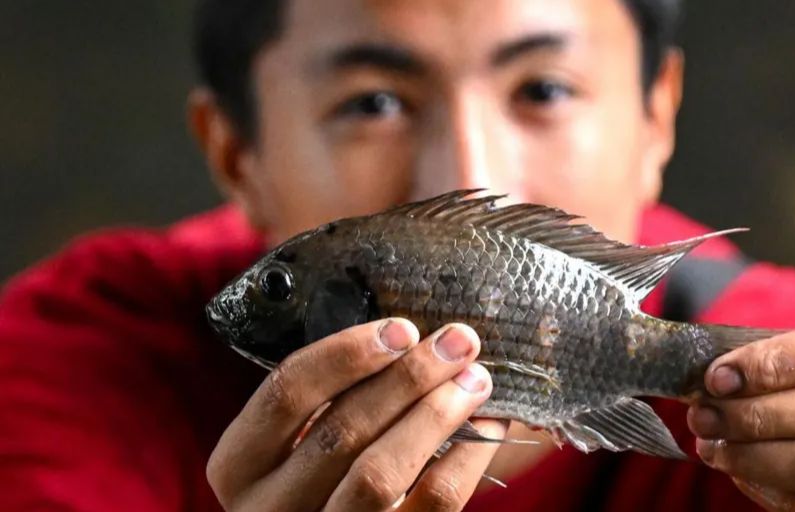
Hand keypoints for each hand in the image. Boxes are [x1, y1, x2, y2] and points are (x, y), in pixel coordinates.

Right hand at [207, 319, 503, 510]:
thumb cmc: (325, 473)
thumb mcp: (301, 439)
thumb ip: (334, 396)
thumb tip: (411, 336)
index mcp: (239, 465)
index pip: (284, 394)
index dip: (345, 355)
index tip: (401, 328)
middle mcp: (269, 509)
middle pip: (340, 430)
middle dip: (407, 377)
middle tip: (458, 341)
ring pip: (380, 473)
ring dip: (435, 415)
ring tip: (475, 378)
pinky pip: (431, 504)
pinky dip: (467, 460)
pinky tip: (489, 427)